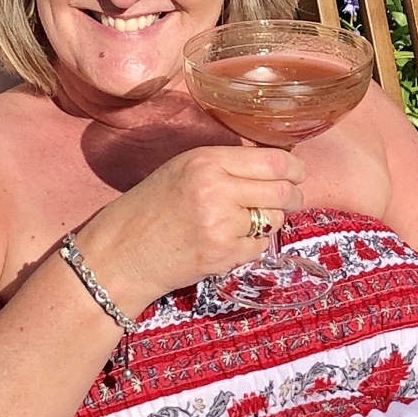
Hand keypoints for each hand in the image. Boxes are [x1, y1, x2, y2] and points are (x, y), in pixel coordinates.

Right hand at [73, 145, 305, 309]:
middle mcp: (217, 189)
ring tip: (244, 223)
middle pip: (283, 190)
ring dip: (270, 222)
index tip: (298, 173)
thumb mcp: (181, 170)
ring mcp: (222, 225)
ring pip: (275, 220)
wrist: (120, 254)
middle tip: (290, 199)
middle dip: (293, 196)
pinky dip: (251, 246)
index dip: (295, 168)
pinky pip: (259, 247)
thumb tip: (274, 167)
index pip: (274, 160)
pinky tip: (227, 243)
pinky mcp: (223, 256)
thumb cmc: (148, 209)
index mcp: (206, 161)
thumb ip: (224, 165)